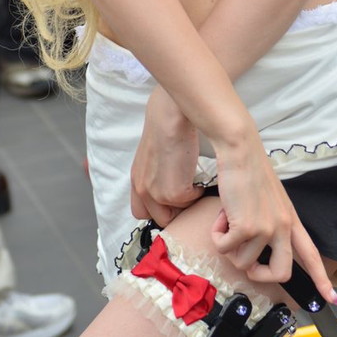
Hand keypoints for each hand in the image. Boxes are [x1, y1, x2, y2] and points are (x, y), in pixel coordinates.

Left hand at [130, 87, 202, 228]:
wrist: (171, 117)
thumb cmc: (167, 127)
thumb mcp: (154, 156)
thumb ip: (157, 175)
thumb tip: (174, 184)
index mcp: (137, 181)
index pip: (142, 212)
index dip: (160, 209)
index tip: (175, 202)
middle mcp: (142, 190)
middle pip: (160, 219)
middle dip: (176, 210)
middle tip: (188, 194)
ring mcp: (156, 194)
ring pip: (177, 214)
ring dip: (188, 202)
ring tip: (194, 183)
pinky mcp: (174, 193)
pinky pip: (192, 202)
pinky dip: (199, 191)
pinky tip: (199, 176)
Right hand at [211, 141, 335, 303]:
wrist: (241, 153)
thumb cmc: (250, 174)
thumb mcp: (270, 201)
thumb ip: (269, 224)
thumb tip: (250, 248)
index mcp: (291, 222)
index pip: (311, 255)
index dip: (321, 279)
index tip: (332, 298)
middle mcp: (283, 228)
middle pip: (281, 273)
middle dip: (259, 275)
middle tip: (246, 263)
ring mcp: (266, 229)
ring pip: (243, 262)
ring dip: (229, 247)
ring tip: (228, 221)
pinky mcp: (247, 227)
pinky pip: (225, 248)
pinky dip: (217, 236)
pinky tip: (221, 216)